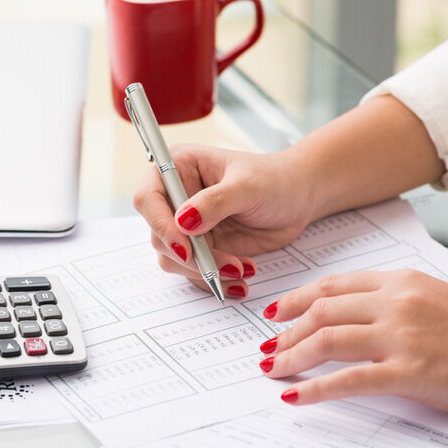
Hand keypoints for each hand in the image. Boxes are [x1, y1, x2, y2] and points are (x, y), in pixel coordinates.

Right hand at [133, 144, 314, 295]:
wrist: (298, 199)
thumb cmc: (275, 180)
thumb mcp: (248, 186)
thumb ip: (215, 201)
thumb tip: (183, 221)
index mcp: (178, 168)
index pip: (149, 198)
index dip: (160, 224)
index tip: (185, 247)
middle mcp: (175, 197)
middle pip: (159, 235)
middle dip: (191, 257)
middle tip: (227, 266)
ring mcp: (186, 226)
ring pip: (173, 259)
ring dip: (205, 271)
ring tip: (241, 269)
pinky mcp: (200, 248)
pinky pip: (194, 272)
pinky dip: (215, 280)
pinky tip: (241, 277)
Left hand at [261, 269, 447, 421]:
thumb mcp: (436, 300)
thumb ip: (393, 303)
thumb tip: (351, 319)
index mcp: (402, 281)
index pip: (333, 286)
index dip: (296, 299)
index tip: (274, 312)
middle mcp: (397, 302)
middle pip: (322, 311)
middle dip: (286, 332)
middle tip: (267, 347)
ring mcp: (403, 336)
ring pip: (327, 340)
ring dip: (292, 356)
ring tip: (272, 369)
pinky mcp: (412, 372)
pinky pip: (349, 380)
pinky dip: (315, 389)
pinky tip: (295, 396)